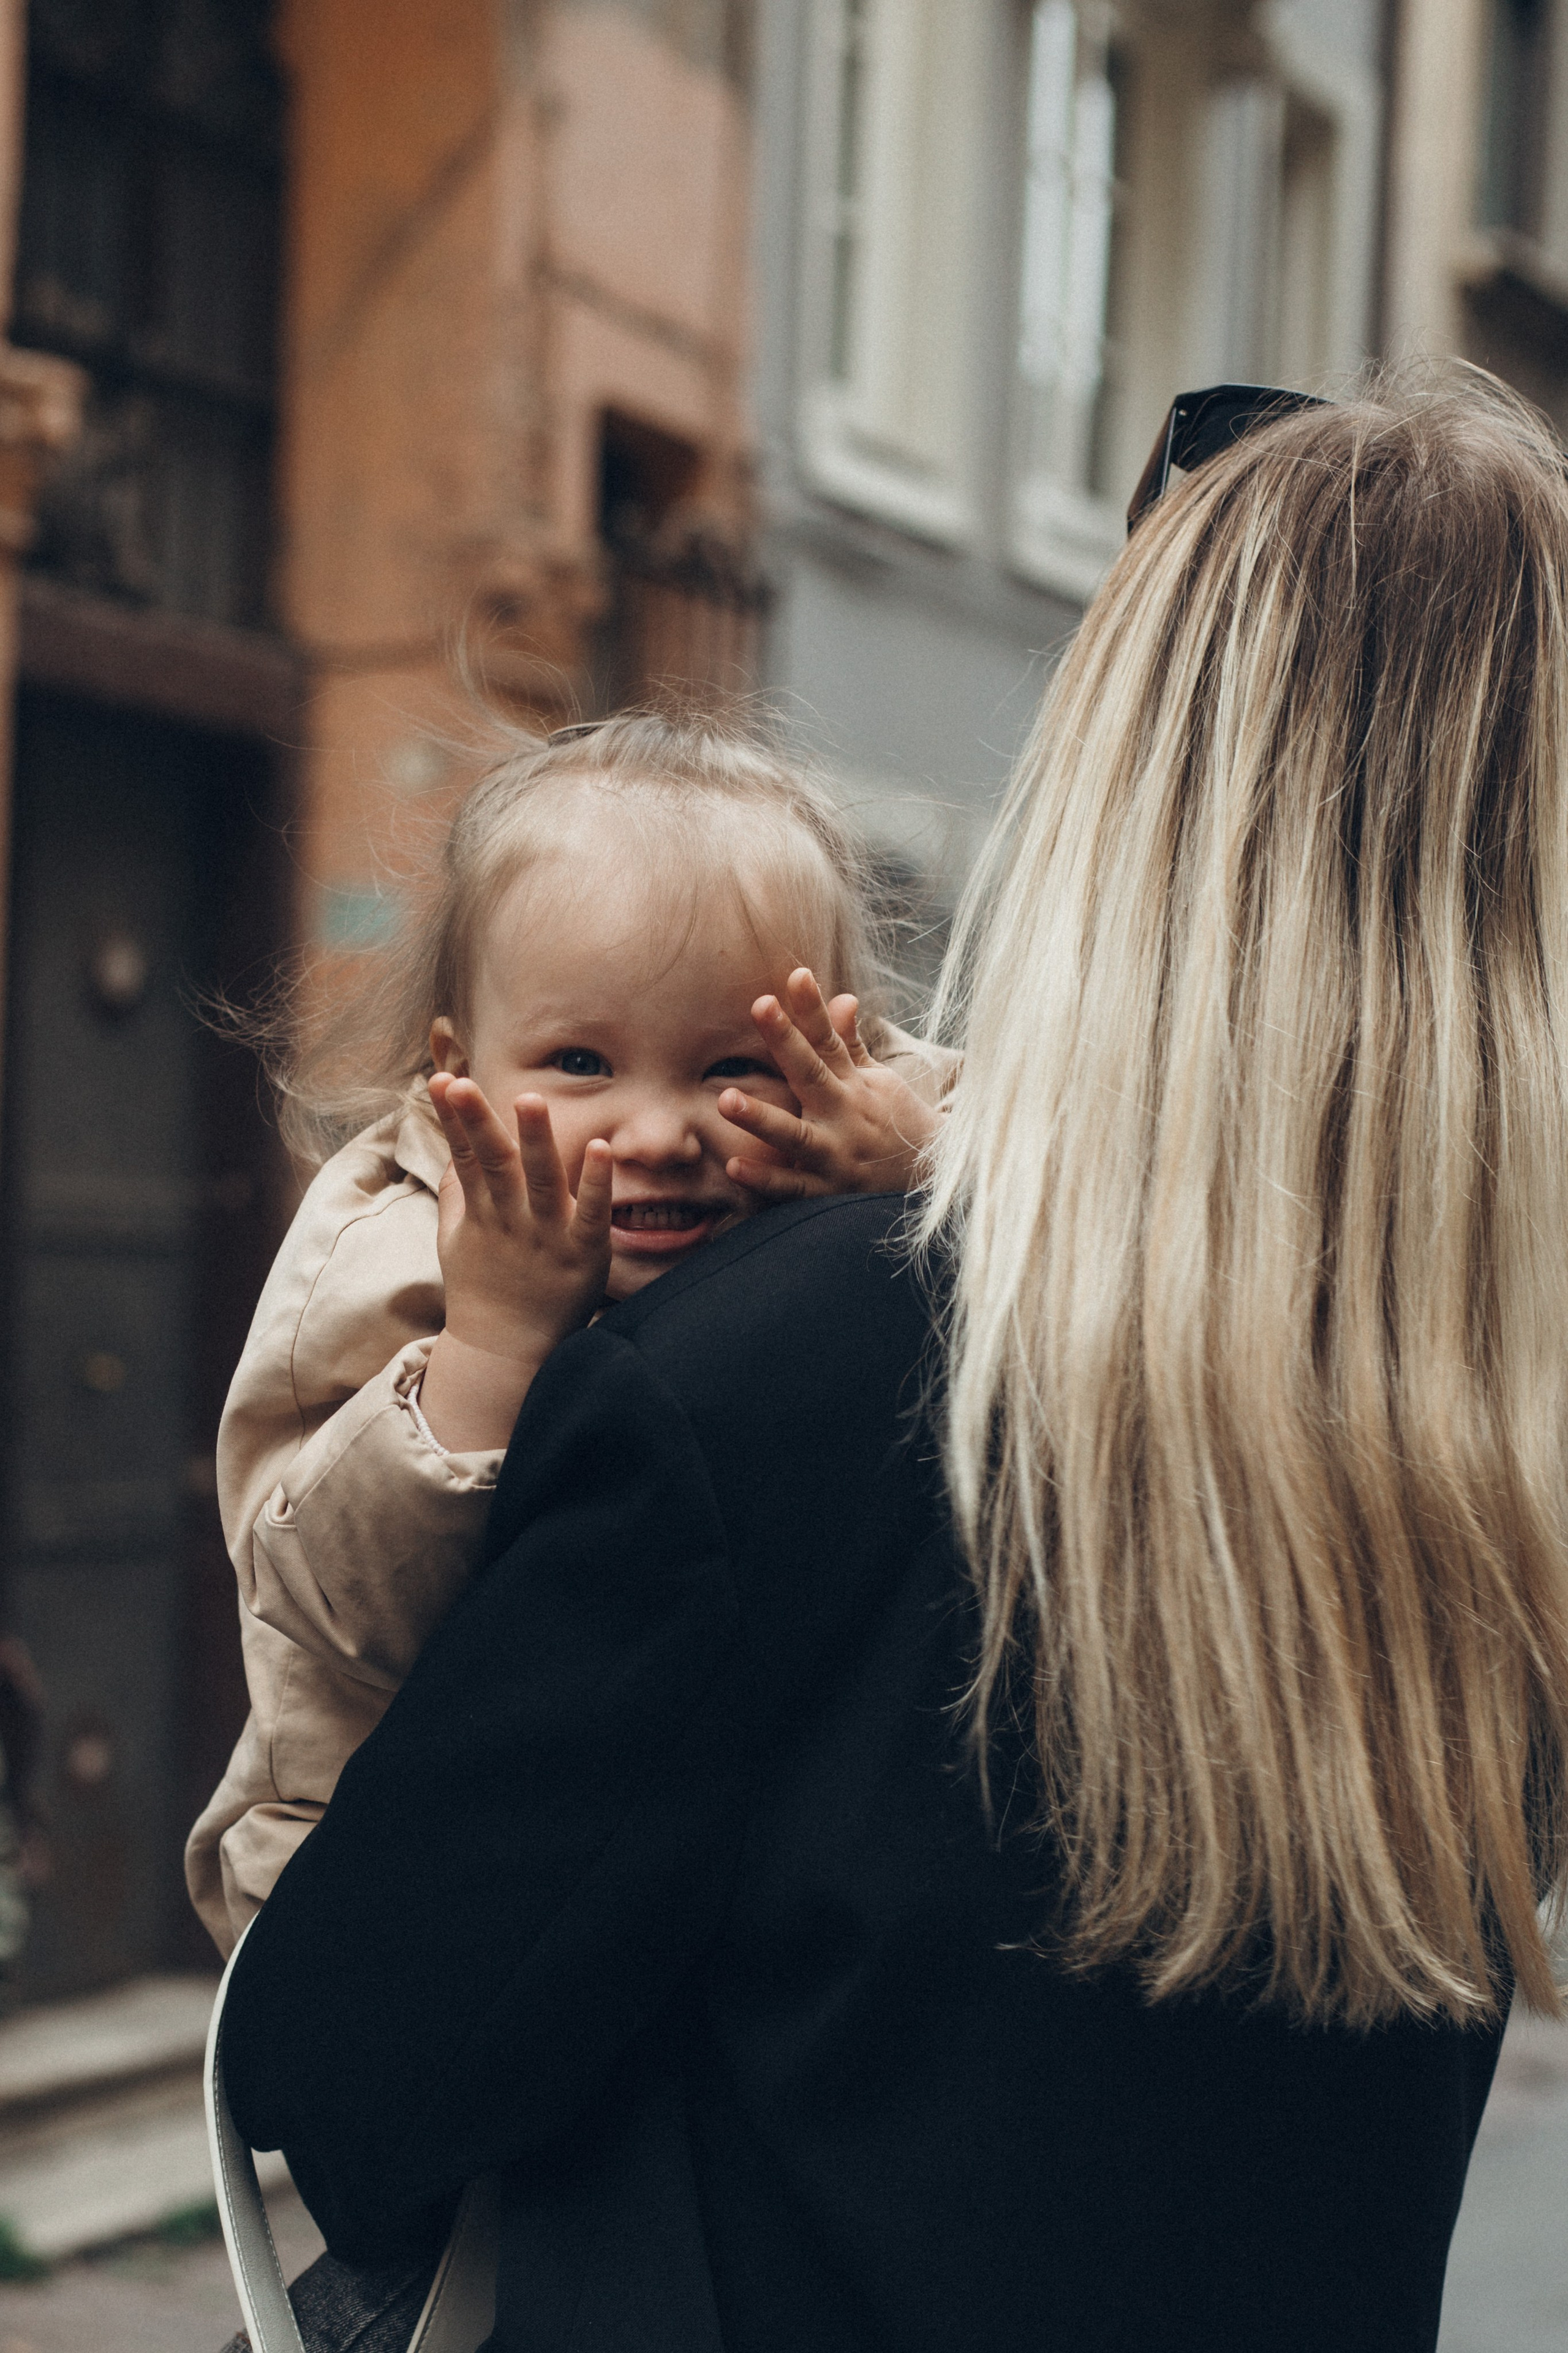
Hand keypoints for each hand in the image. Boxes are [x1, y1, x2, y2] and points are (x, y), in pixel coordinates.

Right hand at [420, 1075, 612, 1449]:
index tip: (441, 1079)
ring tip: (529, 1100)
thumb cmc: (483, 1290)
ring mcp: (546, 1237)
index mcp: (482, 1213)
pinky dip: (594, 1184)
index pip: (464, 1157)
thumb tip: (451, 1154)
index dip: (453, 1119)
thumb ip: (457, 1195)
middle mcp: (511, 1220)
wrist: (506, 1353)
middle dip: (478, 1122)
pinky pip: (590, 1214)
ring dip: (535, 1140)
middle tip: (464, 1084)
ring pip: (539, 1181)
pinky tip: (600, 1148)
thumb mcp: (456, 1241)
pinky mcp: (583, 1254)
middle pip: (493, 1164)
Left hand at [719, 967, 940, 1201]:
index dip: (813, 1008)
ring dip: (761, 1118)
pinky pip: (793, 1187)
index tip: (796, 975)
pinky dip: (765, 1180)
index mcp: (855, 1084)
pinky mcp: (829, 1192)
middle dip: (785, 1040)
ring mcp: (837, 1154)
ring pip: (796, 1135)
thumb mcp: (879, 1080)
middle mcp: (845, 1114)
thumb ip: (851, 1044)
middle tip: (760, 1006)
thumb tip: (843, 997)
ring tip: (726, 1099)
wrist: (932, 1182)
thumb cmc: (897, 1123)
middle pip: (811, 1072)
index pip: (830, 1039)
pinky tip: (734, 1166)